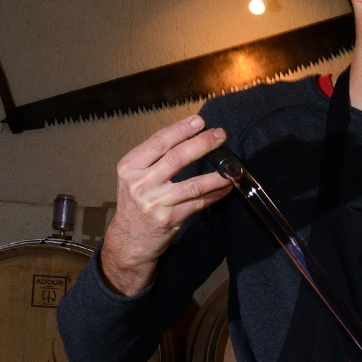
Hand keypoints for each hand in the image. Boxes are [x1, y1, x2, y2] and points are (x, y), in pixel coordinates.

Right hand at [101, 114, 233, 295]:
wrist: (129, 240)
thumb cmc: (136, 205)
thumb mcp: (135, 178)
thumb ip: (155, 160)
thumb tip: (189, 137)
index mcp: (130, 167)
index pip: (158, 142)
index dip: (181, 129)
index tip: (199, 121)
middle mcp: (140, 183)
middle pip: (176, 158)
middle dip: (202, 144)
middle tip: (220, 135)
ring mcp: (154, 202)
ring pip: (192, 183)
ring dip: (216, 174)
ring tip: (232, 166)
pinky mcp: (169, 219)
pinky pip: (198, 203)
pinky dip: (215, 194)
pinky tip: (226, 187)